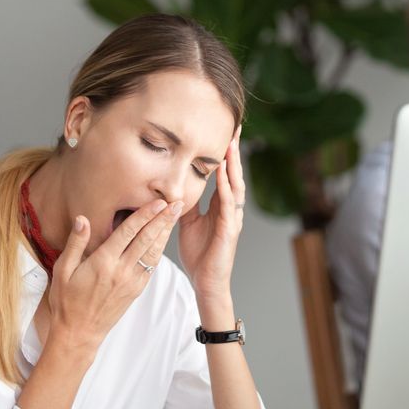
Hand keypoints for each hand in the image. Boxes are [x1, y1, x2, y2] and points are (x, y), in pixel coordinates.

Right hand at [46, 199, 182, 351]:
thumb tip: (83, 219)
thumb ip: (76, 243)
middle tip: (177, 203)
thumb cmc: (67, 301)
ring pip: (153, 252)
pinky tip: (164, 239)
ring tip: (175, 216)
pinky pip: (151, 266)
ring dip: (165, 232)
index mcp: (103, 262)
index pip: (129, 232)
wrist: (79, 332)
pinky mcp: (136, 290)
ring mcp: (131, 281)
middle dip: (163, 219)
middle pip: (147, 239)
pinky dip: (160, 250)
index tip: (158, 201)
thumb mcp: (62, 270)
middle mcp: (121, 271)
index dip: (145, 215)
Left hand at [178, 125, 243, 302]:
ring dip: (233, 165)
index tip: (224, 131)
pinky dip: (227, 189)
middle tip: (235, 127)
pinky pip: (228, 206)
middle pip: (234, 173)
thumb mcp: (187, 222)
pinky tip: (224, 175)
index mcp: (220, 206)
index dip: (224, 153)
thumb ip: (184, 203)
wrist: (206, 282)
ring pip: (236, 185)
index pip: (224, 174)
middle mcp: (230, 209)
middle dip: (234, 150)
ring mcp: (232, 219)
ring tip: (232, 144)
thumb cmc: (199, 254)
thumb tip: (173, 186)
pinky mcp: (229, 230)